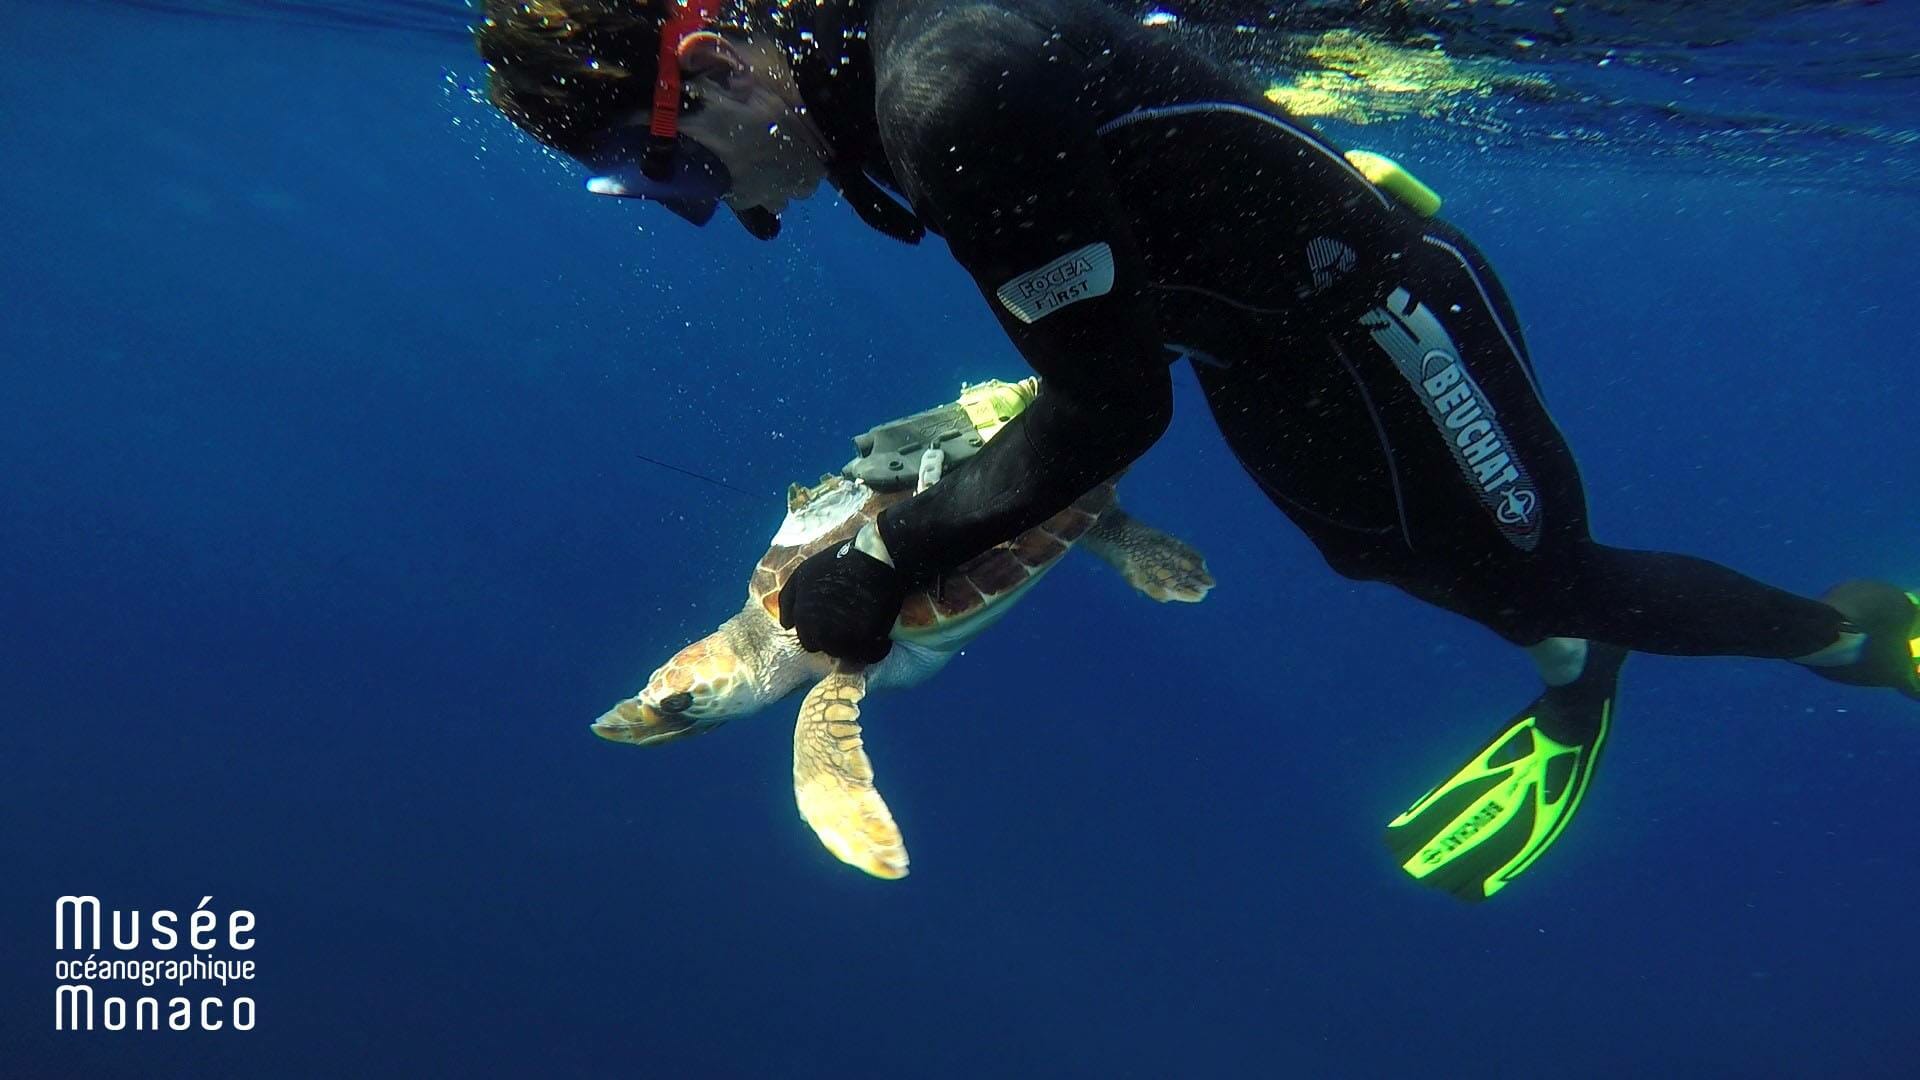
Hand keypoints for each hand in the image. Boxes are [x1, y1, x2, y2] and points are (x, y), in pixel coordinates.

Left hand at [777, 539, 905, 663]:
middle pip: (827, 649)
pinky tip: (882, 637)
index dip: (824, 632)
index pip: (809, 641)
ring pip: (847, 655)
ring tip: (867, 629)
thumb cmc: (839, 561)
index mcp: (803, 616)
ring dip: (856, 646)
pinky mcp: (865, 636)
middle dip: (838, 640)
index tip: (838, 621)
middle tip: (853, 624)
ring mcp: (841, 635)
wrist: (874, 556)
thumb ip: (789, 599)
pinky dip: (877, 649)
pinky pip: (870, 654)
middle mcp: (818, 629)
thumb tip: (785, 625)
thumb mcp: (804, 573)